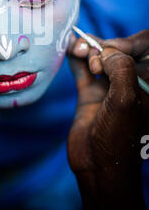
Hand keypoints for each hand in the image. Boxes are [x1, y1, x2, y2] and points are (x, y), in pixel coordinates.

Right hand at [67, 30, 148, 192]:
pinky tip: (69, 47)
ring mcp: (109, 87)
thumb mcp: (126, 99)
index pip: (146, 48)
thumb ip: (120, 67)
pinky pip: (82, 69)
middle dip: (104, 45)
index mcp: (147, 83)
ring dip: (87, 48)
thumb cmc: (119, 137)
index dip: (130, 42)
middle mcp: (130, 82)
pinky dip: (75, 57)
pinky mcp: (90, 94)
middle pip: (118, 49)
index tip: (111, 50)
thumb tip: (105, 52)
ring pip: (99, 56)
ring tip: (77, 50)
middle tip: (93, 59)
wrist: (98, 168)